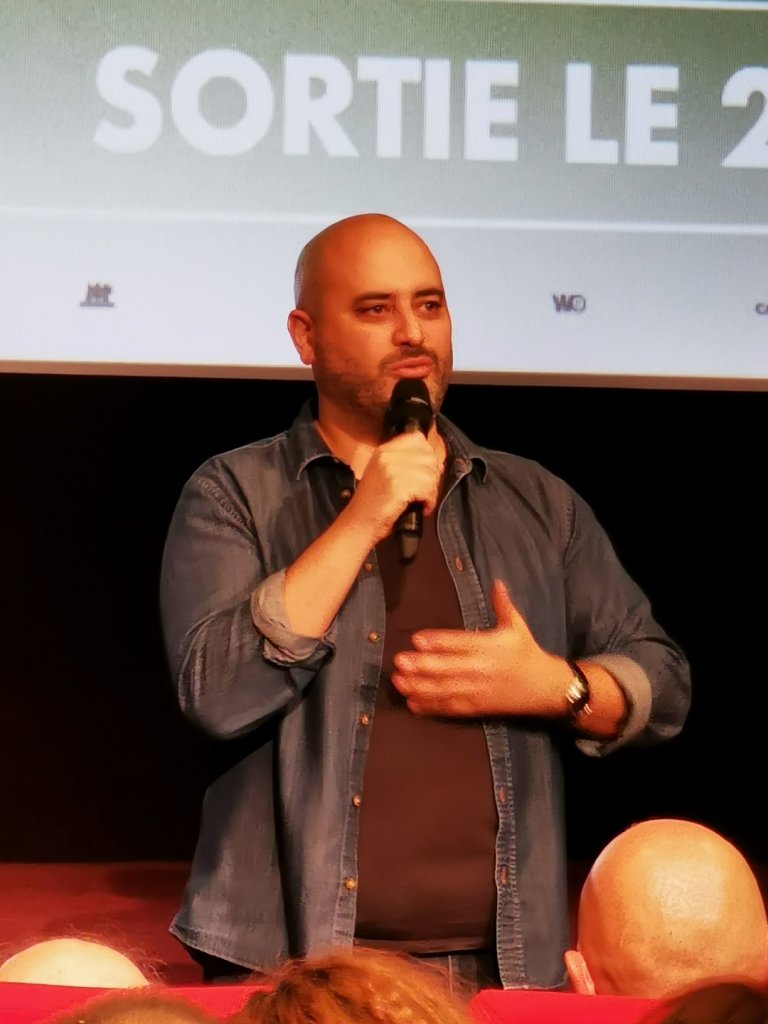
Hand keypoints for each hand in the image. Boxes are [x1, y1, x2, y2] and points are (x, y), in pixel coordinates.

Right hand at [347, 432, 441, 545]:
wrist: (358, 524)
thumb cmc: (372, 506)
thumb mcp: (385, 476)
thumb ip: (408, 465)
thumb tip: (437, 465)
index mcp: (383, 450)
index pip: (417, 439)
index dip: (427, 456)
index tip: (425, 472)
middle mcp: (387, 456)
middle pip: (428, 455)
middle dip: (432, 475)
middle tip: (426, 490)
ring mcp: (391, 469)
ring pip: (430, 473)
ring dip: (431, 490)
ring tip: (423, 501)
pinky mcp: (397, 486)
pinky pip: (427, 488)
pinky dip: (429, 501)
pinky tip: (422, 507)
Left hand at [391, 580, 568, 717]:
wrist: (546, 688)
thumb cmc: (527, 653)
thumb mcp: (517, 626)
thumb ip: (503, 604)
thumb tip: (496, 582)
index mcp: (490, 646)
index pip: (459, 643)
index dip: (438, 641)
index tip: (416, 638)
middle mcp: (481, 669)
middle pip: (448, 668)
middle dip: (422, 666)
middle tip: (398, 661)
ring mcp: (478, 691)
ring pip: (445, 690)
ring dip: (420, 687)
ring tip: (398, 682)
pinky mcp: (477, 708)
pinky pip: (451, 709)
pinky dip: (431, 707)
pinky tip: (412, 704)